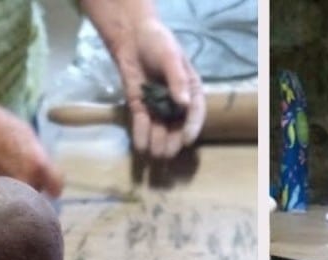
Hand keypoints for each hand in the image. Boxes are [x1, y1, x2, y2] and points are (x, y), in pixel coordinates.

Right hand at [0, 100, 63, 195]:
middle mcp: (25, 179)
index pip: (57, 187)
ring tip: (5, 174)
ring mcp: (6, 188)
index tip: (51, 190)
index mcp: (38, 164)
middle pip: (36, 194)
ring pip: (18, 198)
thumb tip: (44, 171)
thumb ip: (39, 156)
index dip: (54, 188)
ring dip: (16, 192)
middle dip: (32, 188)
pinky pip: (0, 197)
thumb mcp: (28, 135)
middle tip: (23, 176)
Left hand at [82, 1, 204, 157]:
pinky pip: (142, 123)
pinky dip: (141, 135)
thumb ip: (177, 79)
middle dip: (172, 141)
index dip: (192, 127)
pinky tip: (141, 146)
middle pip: (177, 126)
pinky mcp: (140, 106)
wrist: (132, 37)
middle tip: (168, 154)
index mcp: (190, 90)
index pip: (195, 112)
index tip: (187, 140)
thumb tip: (183, 103)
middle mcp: (176, 103)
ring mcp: (157, 106)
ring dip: (157, 142)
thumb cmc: (158, 43)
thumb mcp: (171, 57)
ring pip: (159, 128)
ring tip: (155, 155)